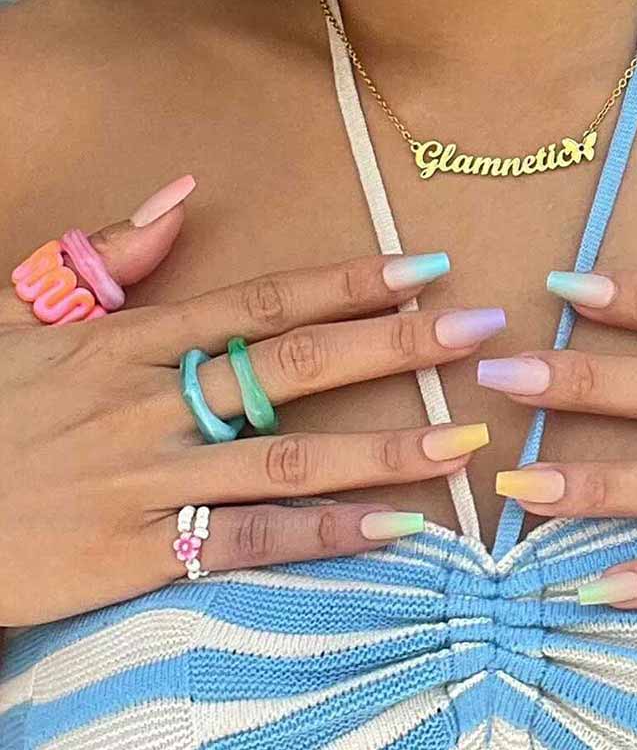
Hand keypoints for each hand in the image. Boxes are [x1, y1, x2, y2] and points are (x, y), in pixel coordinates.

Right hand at [1, 188, 502, 625]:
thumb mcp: (20, 311)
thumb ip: (107, 255)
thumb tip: (182, 197)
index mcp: (132, 337)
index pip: (263, 298)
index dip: (349, 280)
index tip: (424, 265)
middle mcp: (153, 400)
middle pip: (295, 365)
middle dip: (394, 344)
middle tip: (478, 329)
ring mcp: (149, 477)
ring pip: (290, 457)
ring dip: (386, 448)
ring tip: (468, 441)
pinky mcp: (135, 553)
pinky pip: (249, 542)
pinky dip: (326, 535)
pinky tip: (397, 530)